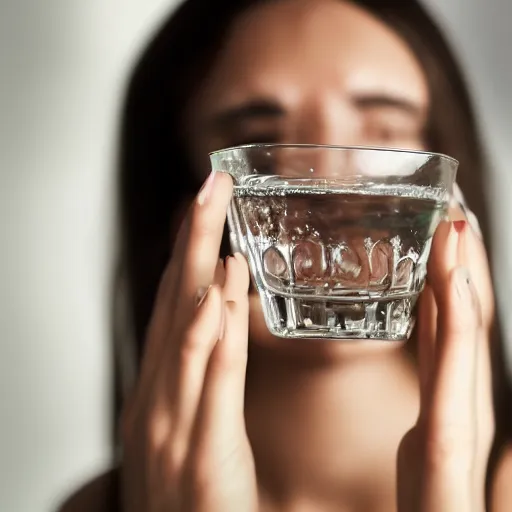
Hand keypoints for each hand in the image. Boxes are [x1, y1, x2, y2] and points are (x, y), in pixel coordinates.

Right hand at [120, 172, 257, 511]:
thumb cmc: (196, 491)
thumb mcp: (192, 420)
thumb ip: (203, 367)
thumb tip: (220, 309)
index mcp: (161, 386)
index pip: (175, 303)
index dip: (189, 249)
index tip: (205, 205)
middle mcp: (158, 395)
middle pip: (176, 300)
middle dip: (192, 237)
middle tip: (211, 184)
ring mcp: (171, 423)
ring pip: (185, 330)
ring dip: (199, 267)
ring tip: (213, 212)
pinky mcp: (201, 455)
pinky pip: (208, 384)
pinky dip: (212, 335)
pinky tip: (221, 294)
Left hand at [397, 220, 494, 511]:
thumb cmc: (428, 509)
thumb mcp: (428, 459)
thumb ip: (432, 424)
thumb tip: (429, 377)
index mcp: (444, 417)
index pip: (447, 340)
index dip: (447, 286)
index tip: (441, 239)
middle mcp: (457, 419)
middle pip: (459, 330)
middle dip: (457, 269)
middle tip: (453, 213)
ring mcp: (457, 436)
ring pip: (460, 345)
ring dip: (459, 282)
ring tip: (455, 227)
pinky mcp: (446, 457)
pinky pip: (448, 385)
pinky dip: (455, 332)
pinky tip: (452, 287)